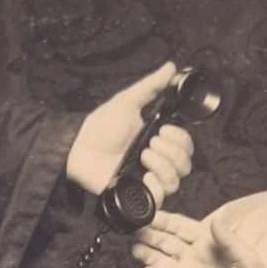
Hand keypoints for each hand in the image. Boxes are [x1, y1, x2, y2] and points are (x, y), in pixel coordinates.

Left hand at [65, 61, 194, 203]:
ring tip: (144, 157)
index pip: (186, 146)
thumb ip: (151, 86)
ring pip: (176, 181)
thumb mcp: (127, 102)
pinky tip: (145, 176)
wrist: (80, 148)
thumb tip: (171, 68)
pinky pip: (160, 199)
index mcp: (158, 142)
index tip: (164, 129)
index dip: (181, 139)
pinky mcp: (137, 194)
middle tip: (150, 142)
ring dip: (163, 166)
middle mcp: (156, 162)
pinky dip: (156, 187)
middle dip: (171, 151)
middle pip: (186, 165)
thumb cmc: (101, 126)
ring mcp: (147, 179)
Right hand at [132, 209, 266, 267]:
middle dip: (149, 235)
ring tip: (134, 247)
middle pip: (164, 242)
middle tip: (134, 229)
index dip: (164, 220)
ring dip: (146, 254)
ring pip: (160, 262)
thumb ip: (228, 239)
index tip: (149, 213)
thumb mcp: (246, 256)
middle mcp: (192, 257)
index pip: (179, 227)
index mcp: (205, 242)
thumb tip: (215, 220)